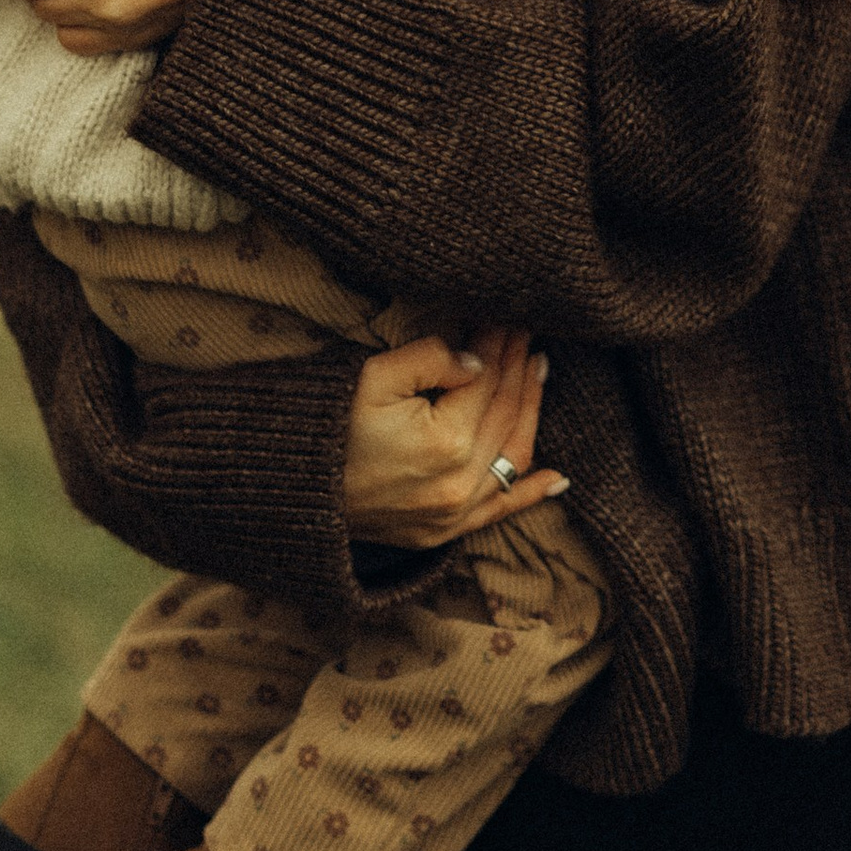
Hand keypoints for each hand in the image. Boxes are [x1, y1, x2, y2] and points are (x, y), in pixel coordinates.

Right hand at [341, 325, 567, 544]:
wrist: (292, 490)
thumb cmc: (327, 425)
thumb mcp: (372, 375)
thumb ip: (431, 359)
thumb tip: (478, 361)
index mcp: (447, 441)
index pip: (488, 382)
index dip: (500, 345)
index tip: (507, 317)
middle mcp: (460, 483)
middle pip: (505, 414)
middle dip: (518, 369)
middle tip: (525, 335)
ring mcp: (454, 514)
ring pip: (513, 456)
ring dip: (531, 411)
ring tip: (539, 371)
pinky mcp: (443, 532)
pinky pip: (500, 511)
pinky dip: (532, 492)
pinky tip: (559, 478)